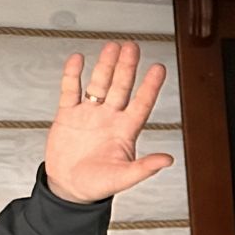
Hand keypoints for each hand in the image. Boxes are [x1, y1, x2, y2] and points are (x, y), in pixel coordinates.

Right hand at [44, 42, 174, 203]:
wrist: (69, 188)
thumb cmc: (98, 185)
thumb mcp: (124, 178)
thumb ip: (145, 168)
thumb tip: (167, 160)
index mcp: (125, 131)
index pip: (142, 103)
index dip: (150, 86)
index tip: (159, 68)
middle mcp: (110, 118)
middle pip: (121, 87)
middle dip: (127, 67)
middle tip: (132, 47)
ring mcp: (89, 114)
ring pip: (98, 84)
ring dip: (105, 66)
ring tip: (112, 46)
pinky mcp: (67, 115)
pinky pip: (70, 90)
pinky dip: (73, 75)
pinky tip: (77, 60)